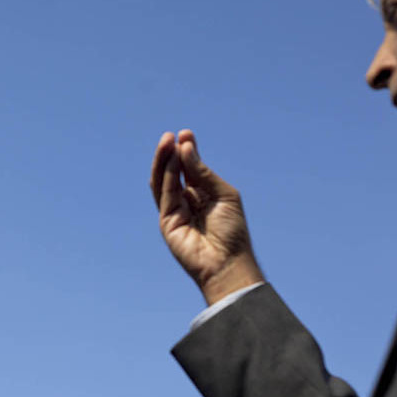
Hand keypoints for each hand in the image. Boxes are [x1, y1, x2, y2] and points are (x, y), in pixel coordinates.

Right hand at [150, 130, 263, 304]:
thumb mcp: (223, 194)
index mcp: (203, 194)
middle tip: (173, 135)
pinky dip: (167, 175)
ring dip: (164, 161)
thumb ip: (203, 173)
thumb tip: (185, 147)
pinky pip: (165, 194)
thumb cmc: (232, 231)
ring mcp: (175, 211)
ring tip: (168, 142)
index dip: (187, 151)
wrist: (227, 262)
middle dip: (172, 153)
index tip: (186, 134)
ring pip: (164, 181)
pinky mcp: (167, 221)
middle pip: (174, 172)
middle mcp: (187, 201)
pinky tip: (173, 160)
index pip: (190, 168)